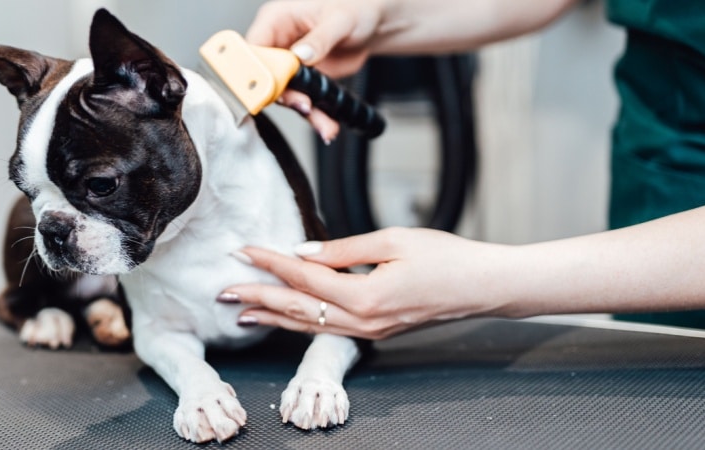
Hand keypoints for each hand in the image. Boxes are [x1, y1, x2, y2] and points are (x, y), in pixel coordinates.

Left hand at [220, 227, 515, 339]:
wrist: (482, 287)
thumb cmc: (445, 257)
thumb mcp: (393, 240)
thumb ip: (344, 249)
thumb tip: (302, 253)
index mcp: (365, 295)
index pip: (304, 277)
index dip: (270, 263)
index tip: (242, 250)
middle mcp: (362, 320)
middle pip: (297, 308)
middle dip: (257, 298)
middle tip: (222, 290)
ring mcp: (368, 330)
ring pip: (308, 325)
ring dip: (272, 317)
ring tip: (240, 312)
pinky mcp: (375, 330)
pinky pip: (326, 329)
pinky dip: (298, 322)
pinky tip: (283, 317)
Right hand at [245, 0, 385, 141]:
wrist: (371, 25)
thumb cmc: (354, 9)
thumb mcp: (339, 20)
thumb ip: (319, 39)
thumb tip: (301, 54)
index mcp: (276, 19)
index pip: (254, 47)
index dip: (257, 69)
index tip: (271, 85)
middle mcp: (278, 42)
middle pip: (266, 76)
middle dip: (285, 95)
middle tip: (303, 104)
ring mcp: (289, 64)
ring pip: (285, 94)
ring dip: (304, 110)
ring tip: (323, 122)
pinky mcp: (303, 80)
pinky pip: (302, 100)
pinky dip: (315, 115)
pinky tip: (326, 123)